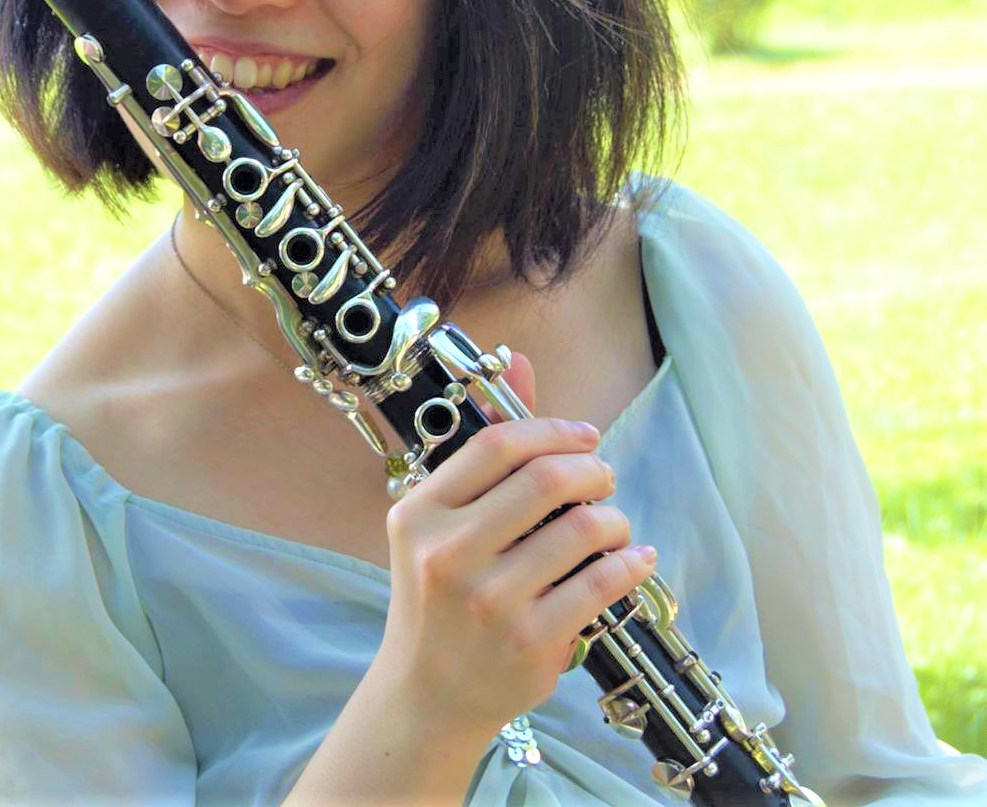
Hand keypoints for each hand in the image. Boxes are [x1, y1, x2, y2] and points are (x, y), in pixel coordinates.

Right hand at [373, 354, 655, 742]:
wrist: (427, 694)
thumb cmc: (439, 595)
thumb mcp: (444, 520)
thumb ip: (486, 447)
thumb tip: (521, 362)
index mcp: (421, 514)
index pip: (496, 445)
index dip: (552, 429)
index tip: (584, 436)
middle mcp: (448, 554)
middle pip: (544, 480)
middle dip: (592, 469)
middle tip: (603, 477)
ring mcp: (490, 601)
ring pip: (581, 530)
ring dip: (613, 517)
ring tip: (613, 522)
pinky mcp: (531, 642)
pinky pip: (601, 584)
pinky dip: (630, 562)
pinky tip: (634, 557)